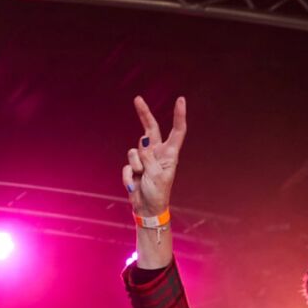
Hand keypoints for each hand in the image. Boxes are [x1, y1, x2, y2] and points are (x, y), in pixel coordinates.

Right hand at [122, 95, 186, 217]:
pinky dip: (129, 176)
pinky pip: (127, 166)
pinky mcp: (133, 167)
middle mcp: (157, 153)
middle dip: (143, 114)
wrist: (147, 209)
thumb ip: (149, 157)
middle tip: (137, 99)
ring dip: (136, 165)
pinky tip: (134, 185)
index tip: (180, 99)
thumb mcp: (157, 175)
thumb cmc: (158, 193)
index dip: (178, 115)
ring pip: (134, 151)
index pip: (177, 131)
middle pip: (150, 129)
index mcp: (170, 154)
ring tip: (141, 178)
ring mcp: (144, 159)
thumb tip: (142, 139)